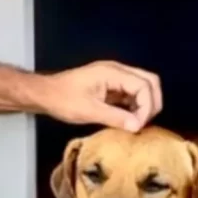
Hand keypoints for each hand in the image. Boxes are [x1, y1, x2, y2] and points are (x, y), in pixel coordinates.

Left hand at [42, 61, 162, 131]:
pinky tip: (129, 120)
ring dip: (144, 105)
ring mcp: (114, 77)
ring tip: (137, 124)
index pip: (144, 85)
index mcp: (112, 72)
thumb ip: (115, 117)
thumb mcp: (88, 111)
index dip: (147, 106)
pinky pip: (131, 93)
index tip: (139, 125)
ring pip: (143, 87)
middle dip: (152, 103)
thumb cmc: (62, 100)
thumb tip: (137, 126)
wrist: (45, 94)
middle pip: (150, 81)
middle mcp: (117, 71)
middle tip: (143, 124)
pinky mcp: (111, 86)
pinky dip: (135, 106)